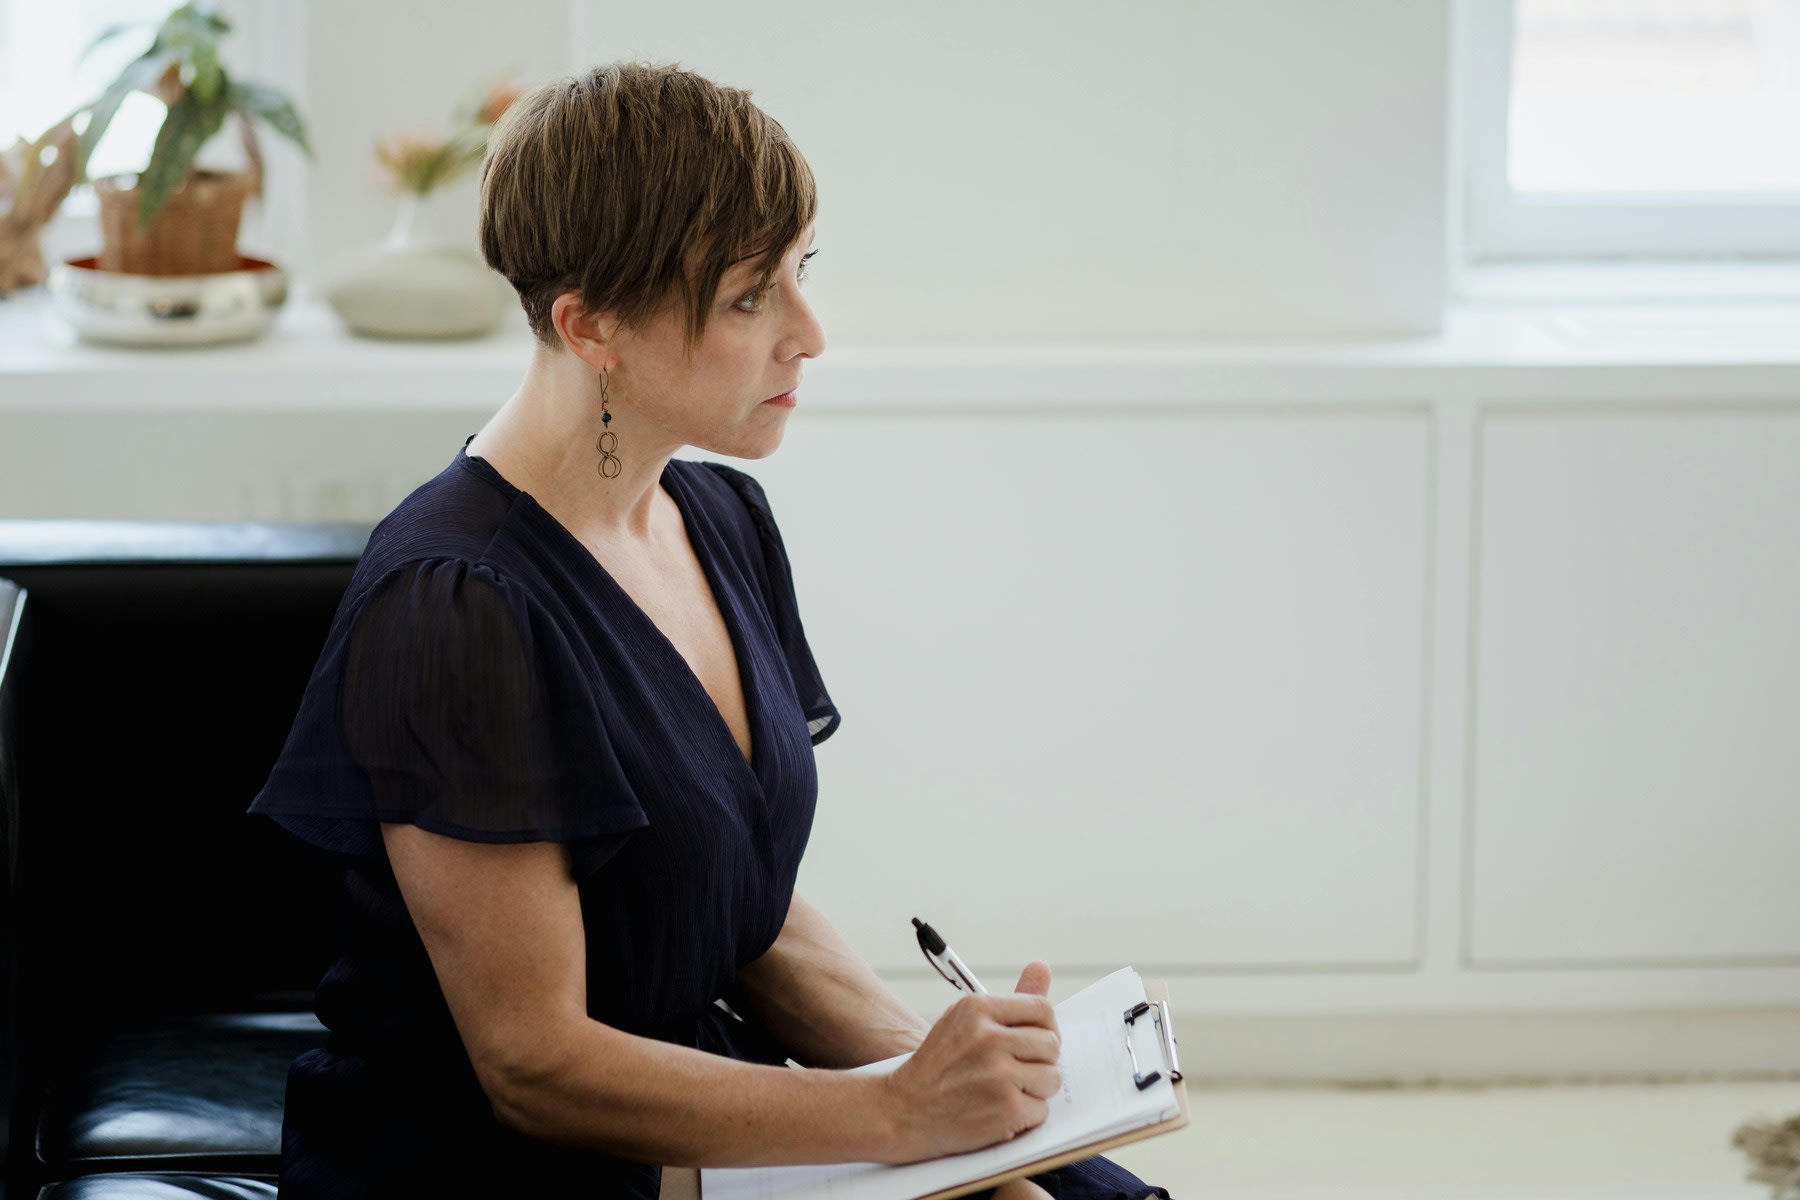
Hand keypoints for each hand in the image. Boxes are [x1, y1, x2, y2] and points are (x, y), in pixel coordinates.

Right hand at [878, 961, 1060, 1162]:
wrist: (903, 1111)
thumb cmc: (939, 1064)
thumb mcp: (965, 1021)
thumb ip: (1010, 1000)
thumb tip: (1043, 966)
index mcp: (978, 1009)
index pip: (1042, 1009)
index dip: (1045, 1028)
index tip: (1036, 1042)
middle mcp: (989, 1038)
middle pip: (1051, 1044)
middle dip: (1041, 1061)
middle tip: (1018, 1072)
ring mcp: (998, 1076)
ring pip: (1052, 1078)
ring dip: (1036, 1090)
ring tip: (1008, 1092)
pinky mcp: (1006, 1110)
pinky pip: (1041, 1110)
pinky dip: (1025, 1116)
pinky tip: (1000, 1111)